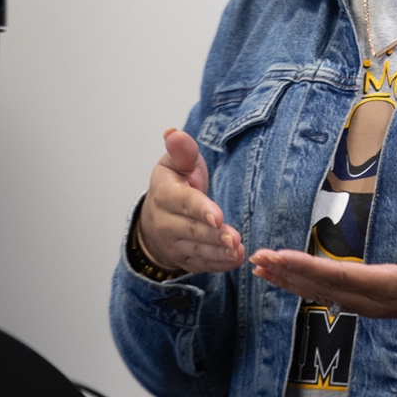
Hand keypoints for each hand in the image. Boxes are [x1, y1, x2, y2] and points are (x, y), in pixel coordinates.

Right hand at [137, 128, 244, 273]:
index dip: (200, 209)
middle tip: (234, 238)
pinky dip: (217, 264)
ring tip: (238, 251)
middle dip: (213, 235)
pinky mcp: (183, 258)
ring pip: (197, 249)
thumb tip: (173, 132)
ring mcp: (173, 243)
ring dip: (218, 252)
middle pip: (192, 229)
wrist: (159, 213)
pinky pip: (200, 263)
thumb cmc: (176, 181)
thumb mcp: (177, 161)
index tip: (217, 216)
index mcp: (165, 194)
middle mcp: (165, 221)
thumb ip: (181, 149)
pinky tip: (234, 260)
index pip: (184, 202)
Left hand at [249, 224, 396, 325]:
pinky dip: (306, 284)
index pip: (338, 277)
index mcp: (388, 288)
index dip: (306, 266)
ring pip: (322, 293)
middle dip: (288, 273)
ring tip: (262, 268)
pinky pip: (330, 294)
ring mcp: (370, 304)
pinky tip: (290, 278)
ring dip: (291, 280)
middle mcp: (372, 301)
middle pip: (321, 287)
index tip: (279, 256)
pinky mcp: (370, 301)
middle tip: (257, 259)